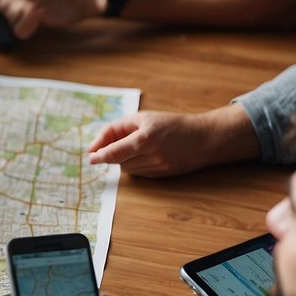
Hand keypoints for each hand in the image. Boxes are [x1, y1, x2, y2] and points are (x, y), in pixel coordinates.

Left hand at [87, 105, 259, 176]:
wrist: (204, 138)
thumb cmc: (171, 124)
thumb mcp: (143, 118)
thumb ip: (117, 129)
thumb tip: (95, 147)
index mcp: (146, 137)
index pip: (115, 152)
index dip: (101, 156)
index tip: (91, 157)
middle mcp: (152, 154)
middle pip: (119, 161)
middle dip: (115, 153)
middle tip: (121, 143)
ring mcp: (158, 168)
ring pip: (128, 169)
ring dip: (126, 160)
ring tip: (140, 147)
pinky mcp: (163, 177)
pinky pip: (139, 174)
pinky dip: (137, 165)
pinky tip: (148, 155)